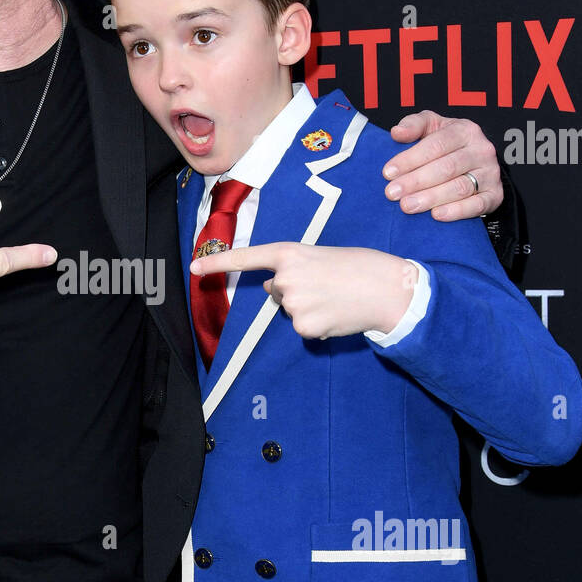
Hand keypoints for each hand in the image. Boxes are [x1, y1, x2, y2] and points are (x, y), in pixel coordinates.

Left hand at [190, 242, 415, 338]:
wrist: (387, 288)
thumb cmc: (359, 267)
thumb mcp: (319, 257)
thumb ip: (292, 269)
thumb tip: (272, 289)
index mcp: (290, 253)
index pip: (247, 258)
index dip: (218, 262)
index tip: (193, 267)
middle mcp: (285, 277)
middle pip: (276, 291)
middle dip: (296, 290)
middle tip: (328, 283)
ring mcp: (293, 304)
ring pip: (290, 310)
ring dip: (309, 307)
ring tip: (337, 298)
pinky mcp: (304, 326)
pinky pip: (304, 328)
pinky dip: (318, 325)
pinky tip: (337, 315)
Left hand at [383, 110, 501, 219]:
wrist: (475, 162)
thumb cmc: (446, 144)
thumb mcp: (431, 127)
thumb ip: (414, 125)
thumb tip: (397, 132)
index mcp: (465, 130)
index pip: (436, 145)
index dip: (410, 159)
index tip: (388, 172)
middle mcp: (482, 150)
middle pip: (446, 167)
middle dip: (416, 181)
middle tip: (392, 193)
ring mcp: (491, 174)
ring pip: (460, 187)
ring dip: (431, 198)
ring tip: (407, 206)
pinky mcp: (495, 195)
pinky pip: (477, 205)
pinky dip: (457, 211)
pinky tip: (436, 215)